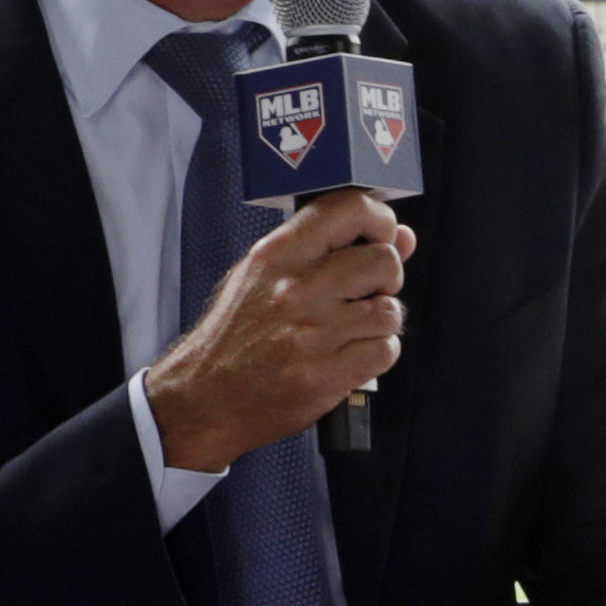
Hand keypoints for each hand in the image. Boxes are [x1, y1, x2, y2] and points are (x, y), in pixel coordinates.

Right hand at [145, 191, 410, 470]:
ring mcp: (314, 332)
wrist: (206, 396)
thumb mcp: (266, 277)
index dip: (380, 220)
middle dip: (385, 279)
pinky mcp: (328, 374)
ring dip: (378, 322)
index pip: (351, 209)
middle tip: (361, 294)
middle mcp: (296, 289)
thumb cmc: (235, 336)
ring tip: (346, 330)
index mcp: (277, 255)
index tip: (383, 237)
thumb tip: (400, 236)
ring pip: (390, 310)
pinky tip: (347, 355)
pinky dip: (375, 354)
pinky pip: (386, 350)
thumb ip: (330, 250)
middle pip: (385, 262)